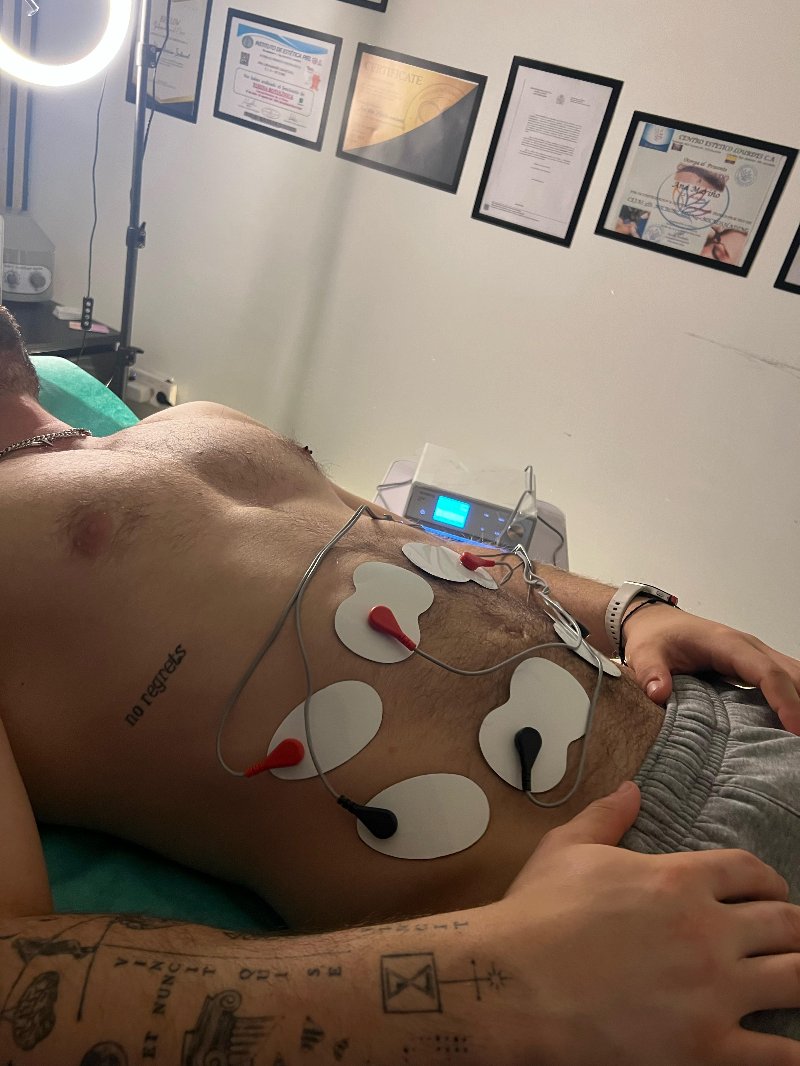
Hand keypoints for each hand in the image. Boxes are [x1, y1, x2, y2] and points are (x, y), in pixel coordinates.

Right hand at [495, 783, 799, 1065]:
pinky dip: (795, 1052)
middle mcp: (708, 932)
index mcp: (678, 880)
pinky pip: (778, 1055)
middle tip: (788, 938)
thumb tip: (630, 789)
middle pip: (786, 923)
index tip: (768, 892)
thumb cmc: (536, 916)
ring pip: (797, 979)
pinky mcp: (707, 1049)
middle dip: (793, 928)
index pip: (749, 871)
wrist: (513, 983)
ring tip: (794, 979)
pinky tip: (795, 1049)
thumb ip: (607, 816)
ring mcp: (713, 993)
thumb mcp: (566, 849)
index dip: (766, 881)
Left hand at [622, 604, 799, 732]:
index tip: (796, 729)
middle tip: (799, 742)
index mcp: (727, 644)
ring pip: (794, 676)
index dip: (786, 701)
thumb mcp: (645, 653)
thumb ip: (651, 672)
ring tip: (797, 736)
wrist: (656, 622)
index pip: (768, 672)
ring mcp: (756, 656)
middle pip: (792, 675)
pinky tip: (790, 724)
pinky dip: (794, 699)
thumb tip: (659, 694)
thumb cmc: (655, 637)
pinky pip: (784, 681)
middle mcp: (750, 648)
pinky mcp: (755, 666)